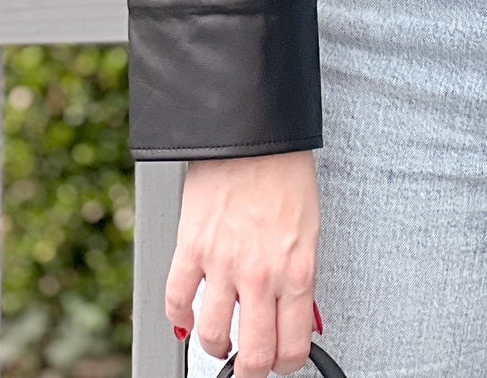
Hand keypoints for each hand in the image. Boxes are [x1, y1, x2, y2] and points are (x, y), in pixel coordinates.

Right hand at [166, 150, 320, 377]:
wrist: (255, 132)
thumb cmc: (285, 170)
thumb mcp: (309, 227)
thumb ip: (299, 274)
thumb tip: (299, 311)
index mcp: (297, 270)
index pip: (293, 345)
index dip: (287, 364)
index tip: (282, 361)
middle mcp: (261, 275)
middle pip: (253, 355)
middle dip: (250, 370)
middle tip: (248, 365)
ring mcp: (224, 264)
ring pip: (212, 337)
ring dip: (214, 346)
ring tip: (218, 341)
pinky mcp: (191, 248)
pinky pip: (177, 301)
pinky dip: (180, 316)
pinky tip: (187, 314)